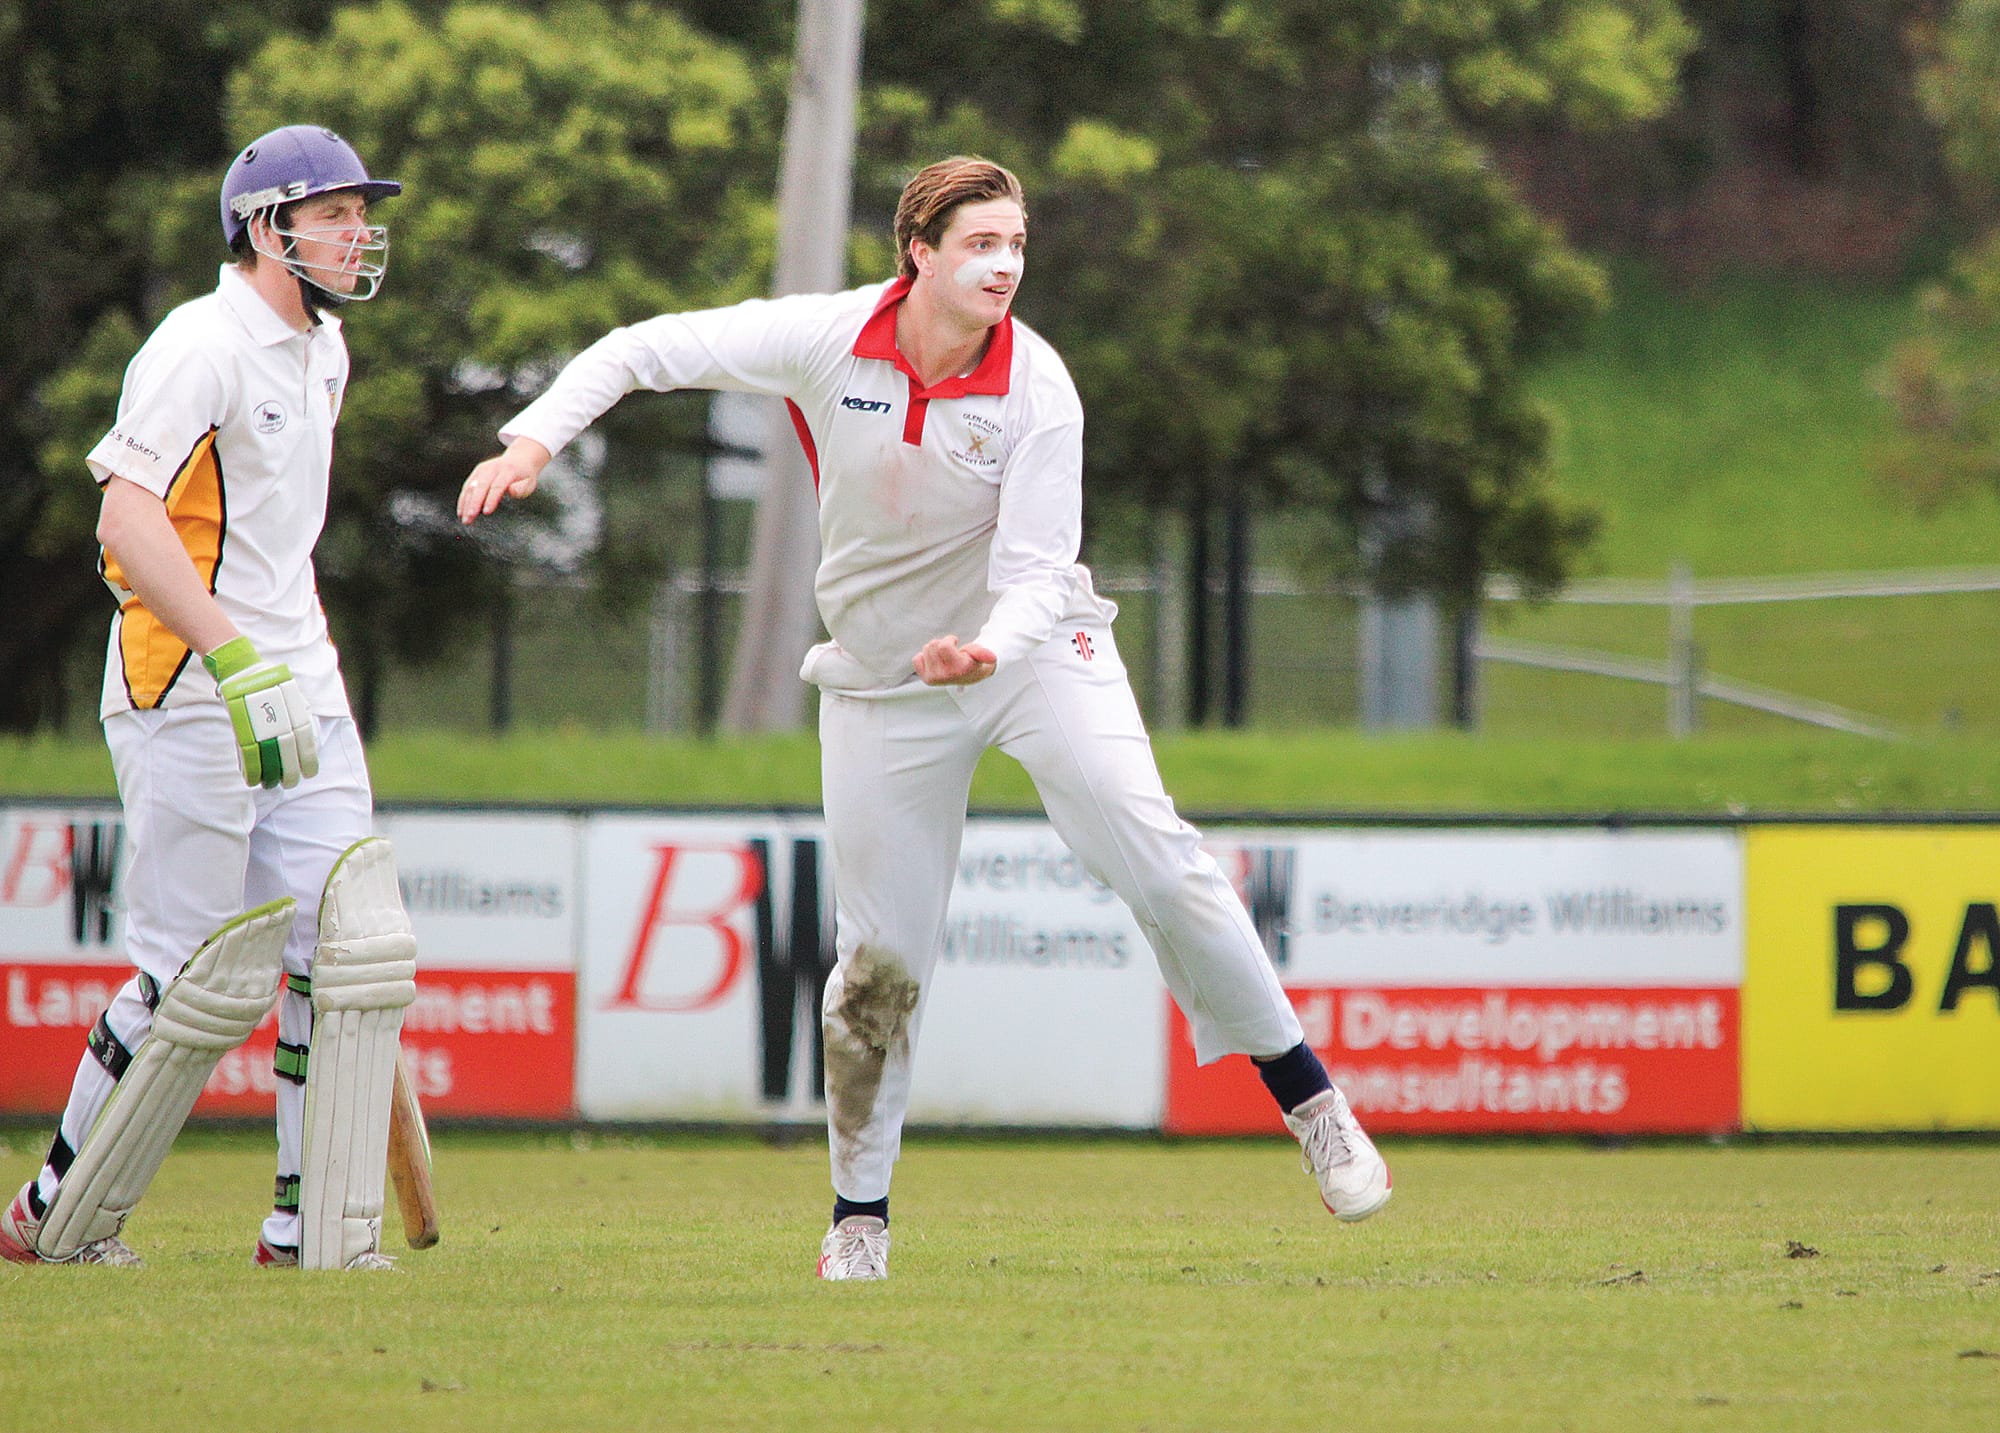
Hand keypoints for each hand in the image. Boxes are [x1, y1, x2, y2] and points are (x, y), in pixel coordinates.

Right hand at [203, 637, 317, 788]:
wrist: (241, 669)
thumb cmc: (270, 684)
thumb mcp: (293, 694)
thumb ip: (302, 715)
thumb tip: (311, 741)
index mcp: (293, 706)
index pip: (305, 737)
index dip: (308, 758)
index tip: (310, 773)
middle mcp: (277, 713)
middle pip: (286, 747)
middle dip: (290, 770)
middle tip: (291, 784)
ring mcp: (257, 718)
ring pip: (266, 752)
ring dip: (269, 773)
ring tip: (272, 785)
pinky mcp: (239, 723)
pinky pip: (245, 750)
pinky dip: (249, 767)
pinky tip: (252, 779)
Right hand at [458, 438, 550, 523]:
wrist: (519, 458)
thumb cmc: (525, 476)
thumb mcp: (529, 483)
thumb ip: (521, 489)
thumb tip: (511, 491)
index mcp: (508, 471)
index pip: (497, 486)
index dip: (491, 499)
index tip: (486, 512)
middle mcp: (492, 468)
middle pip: (480, 486)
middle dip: (474, 503)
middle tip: (470, 518)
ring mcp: (482, 469)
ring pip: (471, 486)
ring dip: (465, 504)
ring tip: (464, 519)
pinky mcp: (476, 472)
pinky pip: (467, 486)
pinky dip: (463, 499)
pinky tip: (461, 511)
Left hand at [914, 635, 996, 685]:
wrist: (969, 676)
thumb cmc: (973, 661)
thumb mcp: (980, 655)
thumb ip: (984, 654)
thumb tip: (992, 657)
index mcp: (958, 669)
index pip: (942, 646)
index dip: (949, 639)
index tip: (956, 643)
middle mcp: (944, 677)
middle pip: (932, 645)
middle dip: (942, 644)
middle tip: (951, 653)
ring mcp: (933, 679)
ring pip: (925, 649)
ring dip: (935, 649)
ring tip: (945, 657)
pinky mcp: (926, 679)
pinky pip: (917, 658)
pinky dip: (925, 657)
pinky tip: (936, 661)